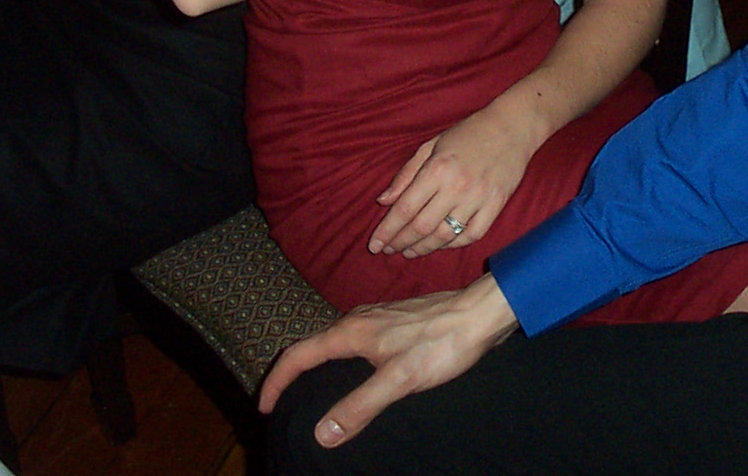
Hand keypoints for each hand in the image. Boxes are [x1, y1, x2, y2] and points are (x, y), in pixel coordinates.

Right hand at [259, 275, 519, 447]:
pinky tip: (357, 374)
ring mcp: (378, 317)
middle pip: (312, 346)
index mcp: (351, 332)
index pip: (298, 355)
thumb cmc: (442, 344)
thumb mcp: (399, 381)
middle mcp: (358, 318)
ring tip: (314, 392)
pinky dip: (342, 360)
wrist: (481, 313)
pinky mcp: (395, 320)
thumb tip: (321, 434)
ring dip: (318, 366)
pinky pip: (355, 340)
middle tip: (284, 403)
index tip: (265, 406)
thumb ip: (359, 406)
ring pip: (334, 342)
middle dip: (293, 374)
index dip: (277, 381)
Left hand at [369, 104, 539, 256]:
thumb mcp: (431, 146)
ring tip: (409, 252)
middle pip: (421, 227)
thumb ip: (406, 175)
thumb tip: (383, 202)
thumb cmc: (467, 134)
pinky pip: (472, 234)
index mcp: (437, 169)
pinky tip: (440, 244)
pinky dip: (453, 244)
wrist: (512, 127)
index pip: (404, 208)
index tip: (374, 245)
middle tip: (388, 251)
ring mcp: (478, 198)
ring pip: (445, 236)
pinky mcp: (496, 205)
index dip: (387, 230)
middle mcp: (456, 186)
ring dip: (423, 248)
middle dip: (400, 243)